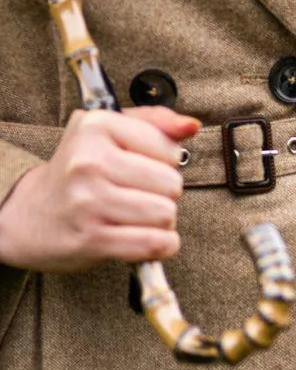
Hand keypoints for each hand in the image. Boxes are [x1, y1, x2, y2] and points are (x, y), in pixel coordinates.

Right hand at [0, 105, 199, 271]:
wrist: (30, 215)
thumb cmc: (79, 173)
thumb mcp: (107, 134)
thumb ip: (154, 123)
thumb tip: (191, 125)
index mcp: (95, 127)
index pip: (169, 149)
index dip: (165, 163)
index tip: (142, 167)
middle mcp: (89, 162)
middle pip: (171, 184)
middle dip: (164, 195)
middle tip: (139, 195)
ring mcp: (89, 201)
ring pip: (165, 214)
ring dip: (161, 222)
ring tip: (137, 216)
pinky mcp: (93, 238)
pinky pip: (154, 244)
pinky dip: (160, 246)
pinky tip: (144, 238)